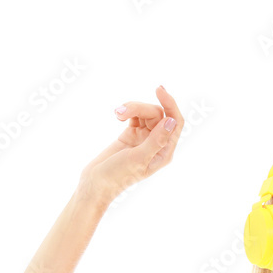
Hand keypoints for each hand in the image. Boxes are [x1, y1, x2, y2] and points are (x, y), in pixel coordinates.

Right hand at [77, 85, 182, 204]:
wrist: (96, 182)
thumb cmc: (118, 175)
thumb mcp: (138, 158)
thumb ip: (156, 140)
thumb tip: (171, 121)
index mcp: (164, 152)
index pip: (175, 123)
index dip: (171, 104)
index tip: (158, 90)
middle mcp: (157, 144)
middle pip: (158, 114)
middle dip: (140, 108)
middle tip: (121, 112)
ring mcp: (144, 138)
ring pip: (145, 112)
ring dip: (132, 108)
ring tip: (117, 114)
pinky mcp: (131, 134)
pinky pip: (135, 115)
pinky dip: (127, 111)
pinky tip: (118, 115)